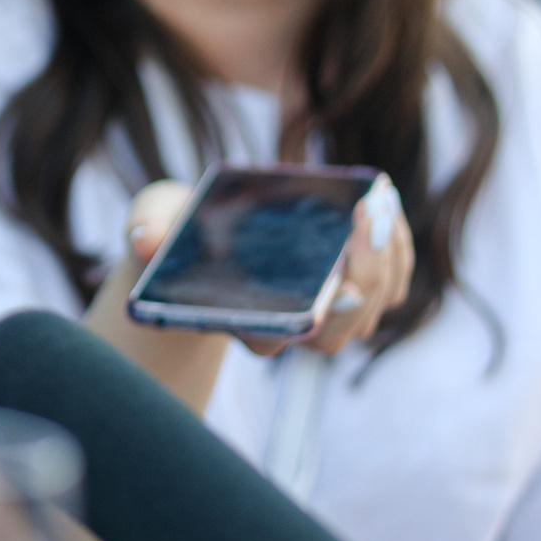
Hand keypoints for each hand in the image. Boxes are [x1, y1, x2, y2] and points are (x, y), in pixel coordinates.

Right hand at [86, 176, 417, 404]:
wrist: (205, 232)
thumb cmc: (177, 229)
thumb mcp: (153, 216)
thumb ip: (146, 223)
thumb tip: (143, 238)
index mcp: (241, 320)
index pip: (281, 338)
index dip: (315, 319)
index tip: (339, 286)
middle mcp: (289, 328)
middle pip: (344, 325)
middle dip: (367, 276)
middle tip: (368, 218)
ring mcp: (324, 312)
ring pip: (375, 305)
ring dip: (388, 257)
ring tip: (378, 202)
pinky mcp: (350, 290)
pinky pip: (391, 283)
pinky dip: (397, 248)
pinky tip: (384, 206)